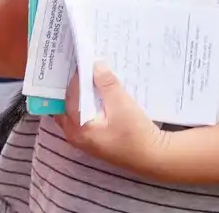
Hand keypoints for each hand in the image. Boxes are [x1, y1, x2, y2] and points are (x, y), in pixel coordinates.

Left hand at [55, 62, 166, 176]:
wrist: (152, 157)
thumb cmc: (135, 133)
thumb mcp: (121, 104)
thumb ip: (106, 84)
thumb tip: (96, 65)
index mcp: (77, 128)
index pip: (71, 95)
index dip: (78, 77)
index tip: (84, 61)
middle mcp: (75, 136)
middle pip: (66, 104)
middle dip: (73, 86)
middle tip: (80, 67)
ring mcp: (84, 140)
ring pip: (74, 111)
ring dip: (80, 95)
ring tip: (88, 76)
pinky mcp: (94, 139)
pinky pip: (83, 117)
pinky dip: (87, 104)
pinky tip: (97, 93)